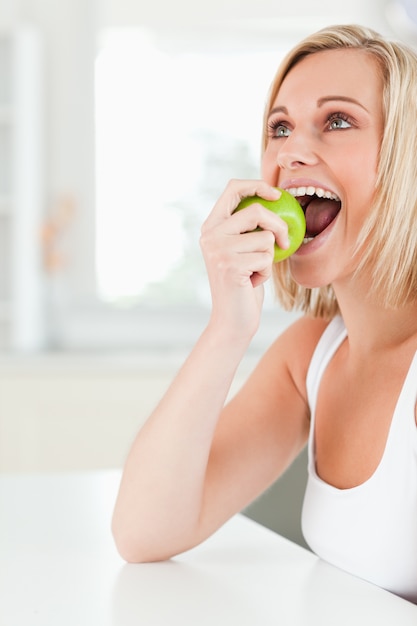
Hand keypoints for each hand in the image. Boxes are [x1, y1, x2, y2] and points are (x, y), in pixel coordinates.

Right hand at [200, 179, 288, 338]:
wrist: (232, 319)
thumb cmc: (244, 284)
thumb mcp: (243, 250)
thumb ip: (249, 228)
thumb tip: (276, 199)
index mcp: (211, 227)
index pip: (232, 189)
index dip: (257, 186)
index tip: (277, 195)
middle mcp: (210, 235)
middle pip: (256, 211)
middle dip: (279, 227)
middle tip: (284, 243)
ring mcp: (218, 250)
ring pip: (265, 238)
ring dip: (269, 257)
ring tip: (255, 271)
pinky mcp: (230, 265)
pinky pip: (266, 258)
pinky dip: (267, 272)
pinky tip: (253, 282)